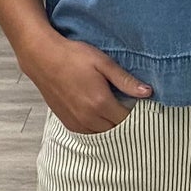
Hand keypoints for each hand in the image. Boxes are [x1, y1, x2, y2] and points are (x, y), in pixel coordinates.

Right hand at [29, 33, 152, 133]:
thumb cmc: (73, 56)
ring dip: (109, 124)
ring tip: (110, 108)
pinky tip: (97, 113)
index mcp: (100, 103)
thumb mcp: (103, 63)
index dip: (135, 112)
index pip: (127, 119)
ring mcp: (76, 122)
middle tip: (124, 104)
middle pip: (115, 129)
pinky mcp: (67, 123)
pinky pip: (88, 132)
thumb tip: (147, 92)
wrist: (42, 58)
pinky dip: (96, 126)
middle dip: (123, 119)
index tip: (136, 103)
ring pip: (102, 133)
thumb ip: (125, 80)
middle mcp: (88, 117)